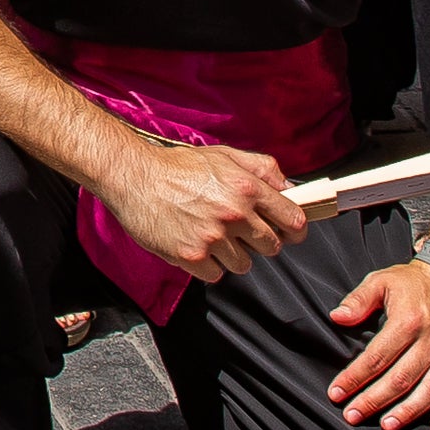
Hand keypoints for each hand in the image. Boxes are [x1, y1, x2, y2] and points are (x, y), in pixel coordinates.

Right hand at [83, 133, 306, 283]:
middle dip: (261, 242)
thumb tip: (289, 188)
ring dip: (232, 255)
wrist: (134, 177)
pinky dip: (208, 265)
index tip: (290, 232)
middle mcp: (234, 213)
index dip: (295, 229)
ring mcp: (213, 237)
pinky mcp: (191, 256)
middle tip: (241, 232)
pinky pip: (216, 274)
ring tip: (212, 235)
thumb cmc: (178, 166)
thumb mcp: (224, 155)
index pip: (293, 220)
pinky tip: (195, 245)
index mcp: (247, 187)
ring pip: (244, 264)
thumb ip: (261, 168)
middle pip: (272, 247)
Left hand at [329, 255, 429, 429]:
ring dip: (409, 411)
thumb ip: (359, 299)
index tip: (336, 393)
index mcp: (408, 320)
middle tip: (353, 415)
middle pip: (400, 378)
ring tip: (387, 425)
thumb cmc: (416, 281)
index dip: (354, 377)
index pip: (376, 357)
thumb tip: (337, 318)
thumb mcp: (383, 280)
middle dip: (374, 400)